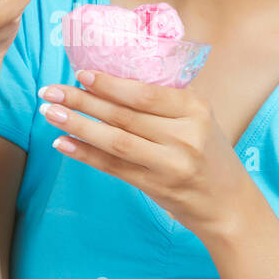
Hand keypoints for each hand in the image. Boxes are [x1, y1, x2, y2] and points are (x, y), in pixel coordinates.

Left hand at [38, 69, 247, 239]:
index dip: (109, 84)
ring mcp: (169, 164)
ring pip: (115, 141)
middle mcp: (184, 136)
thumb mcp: (198, 119)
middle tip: (49, 91)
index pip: (145, 94)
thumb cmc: (208, 153)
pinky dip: (85, 154)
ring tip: (49, 113)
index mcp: (195, 110)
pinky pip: (113, 167)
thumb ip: (164, 101)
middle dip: (82, 101)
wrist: (228, 204)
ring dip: (78, 126)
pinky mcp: (156, 187)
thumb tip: (109, 79)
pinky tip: (62, 142)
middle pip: (124, 116)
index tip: (79, 74)